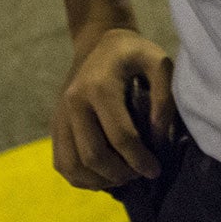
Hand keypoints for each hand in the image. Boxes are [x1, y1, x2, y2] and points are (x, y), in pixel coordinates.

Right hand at [50, 28, 176, 189]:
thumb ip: (165, 98)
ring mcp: (60, 115)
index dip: (140, 160)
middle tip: (140, 173)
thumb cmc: (134, 53)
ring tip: (122, 176)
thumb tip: (158, 139)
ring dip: (99, 180)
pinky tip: (103, 174)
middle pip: (93, 156)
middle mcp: (74, 102)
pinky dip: (81, 177)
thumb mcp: (158, 63)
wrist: (98, 41)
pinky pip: (62, 163)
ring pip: (73, 166)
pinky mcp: (55, 125)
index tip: (155, 169)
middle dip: (121, 174)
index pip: (120, 137)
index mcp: (100, 86)